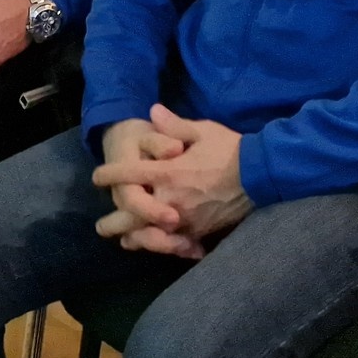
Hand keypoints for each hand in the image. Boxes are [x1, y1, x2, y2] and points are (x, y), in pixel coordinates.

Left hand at [92, 103, 251, 250]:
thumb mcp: (203, 130)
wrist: (260, 174)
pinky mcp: (198, 232)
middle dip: (112, 222)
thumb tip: (152, 111)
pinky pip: (174, 244)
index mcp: (168, 172)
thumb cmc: (230, 149)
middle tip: (101, 226)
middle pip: (131, 217)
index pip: (128, 175)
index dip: (108, 175)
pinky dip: (162, 245)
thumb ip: (174, 125)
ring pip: (149, 236)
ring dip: (134, 238)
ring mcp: (184, 220)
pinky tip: (156, 245)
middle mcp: (170, 200)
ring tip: (125, 239)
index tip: (97, 177)